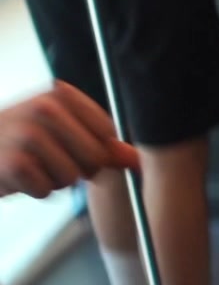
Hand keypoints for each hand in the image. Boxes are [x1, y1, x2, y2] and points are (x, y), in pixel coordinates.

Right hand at [0, 84, 139, 199]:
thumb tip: (140, 162)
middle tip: (50, 159)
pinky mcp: (14, 162)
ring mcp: (28, 134)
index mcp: (61, 94)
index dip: (94, 150)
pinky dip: (34, 190)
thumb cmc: (20, 141)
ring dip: (53, 180)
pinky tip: (17, 175)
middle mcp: (45, 107)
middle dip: (77, 169)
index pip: (107, 133)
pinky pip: (45, 190)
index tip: (70, 145)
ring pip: (71, 177)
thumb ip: (104, 145)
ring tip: (31, 165)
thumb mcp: (62, 133)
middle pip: (95, 158)